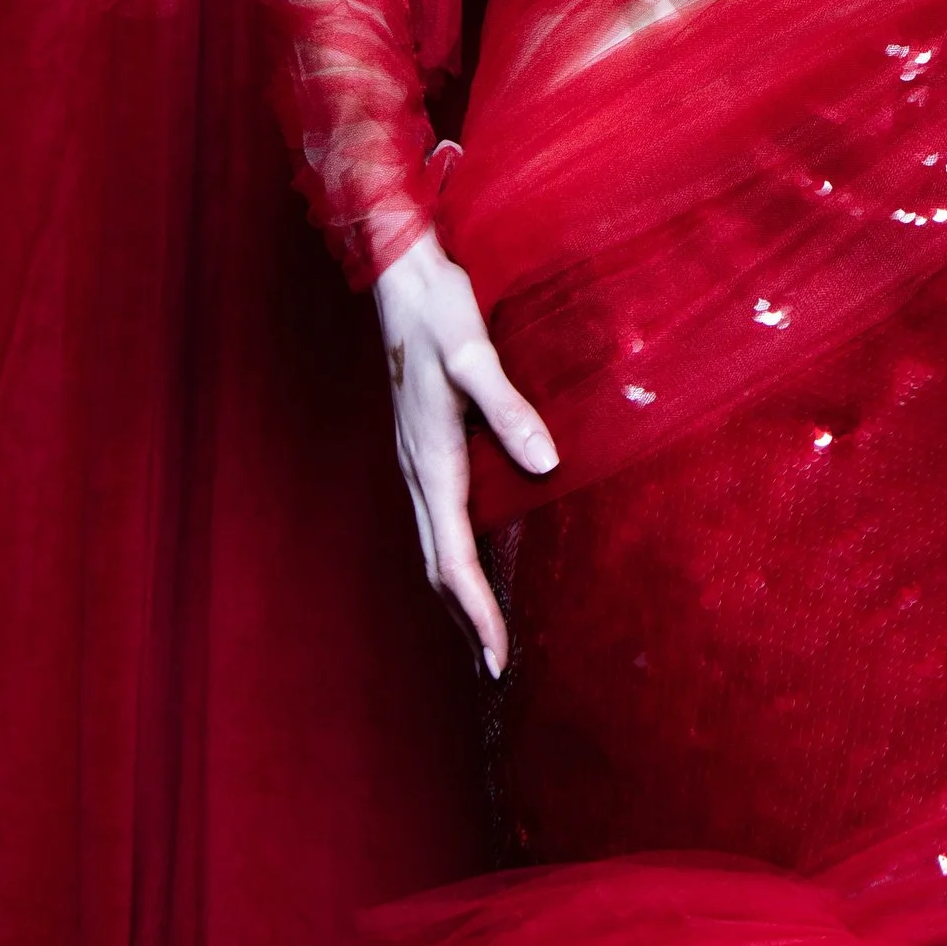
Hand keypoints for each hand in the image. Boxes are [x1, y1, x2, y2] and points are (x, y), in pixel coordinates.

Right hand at [371, 225, 557, 676]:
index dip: (475, 613)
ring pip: (431, 546)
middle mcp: (417, 469)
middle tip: (495, 669)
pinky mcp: (422, 446)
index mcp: (429, 458)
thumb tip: (546, 464)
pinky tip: (471, 563)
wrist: (400, 277)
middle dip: (463, 621)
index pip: (451, 558)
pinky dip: (451, 558)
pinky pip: (435, 519)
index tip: (495, 661)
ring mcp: (415, 459)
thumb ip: (509, 408)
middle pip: (435, 566)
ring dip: (455, 595)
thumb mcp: (475, 353)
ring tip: (482, 635)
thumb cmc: (438, 310)